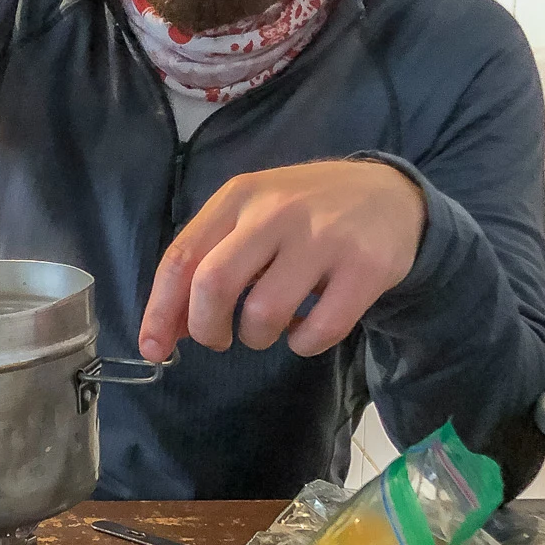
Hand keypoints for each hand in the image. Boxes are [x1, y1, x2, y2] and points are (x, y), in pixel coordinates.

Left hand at [139, 160, 426, 361]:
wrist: (389, 195)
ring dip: (257, 338)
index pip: (182, 257)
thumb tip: (166, 330)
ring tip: (270, 326)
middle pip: (213, 285)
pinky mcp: (365, 267)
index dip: (160, 311)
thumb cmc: (304, 214)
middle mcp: (277, 211)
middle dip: (206, 328)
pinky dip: (303, 344)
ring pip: (264, 313)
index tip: (154, 348)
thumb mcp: (251, 217)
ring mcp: (324, 238)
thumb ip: (207, 263)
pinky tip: (307, 329)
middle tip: (219, 340)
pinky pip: (319, 330)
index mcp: (239, 196)